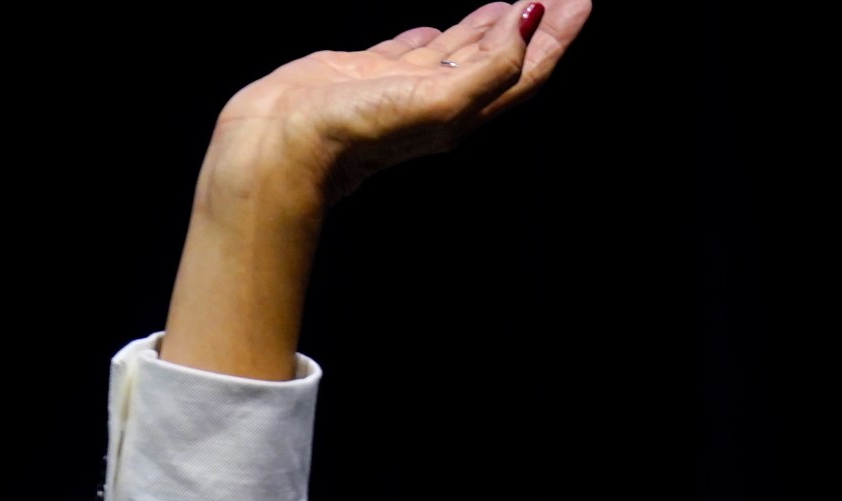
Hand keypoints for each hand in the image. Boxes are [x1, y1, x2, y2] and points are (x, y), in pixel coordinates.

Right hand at [199, 0, 592, 214]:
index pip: (527, 70)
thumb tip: (524, 25)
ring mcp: (403, 88)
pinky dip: (432, 37)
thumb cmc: (357, 131)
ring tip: (515, 3)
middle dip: (536, 26)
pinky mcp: (366, 76)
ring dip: (490, 28)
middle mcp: (440, 101)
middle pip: (504, 59)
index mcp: (465, 111)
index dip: (557, 36)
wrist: (284, 145)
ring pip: (460, 52)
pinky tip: (434, 28)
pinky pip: (409, 53)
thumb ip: (488, 67)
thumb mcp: (438, 101)